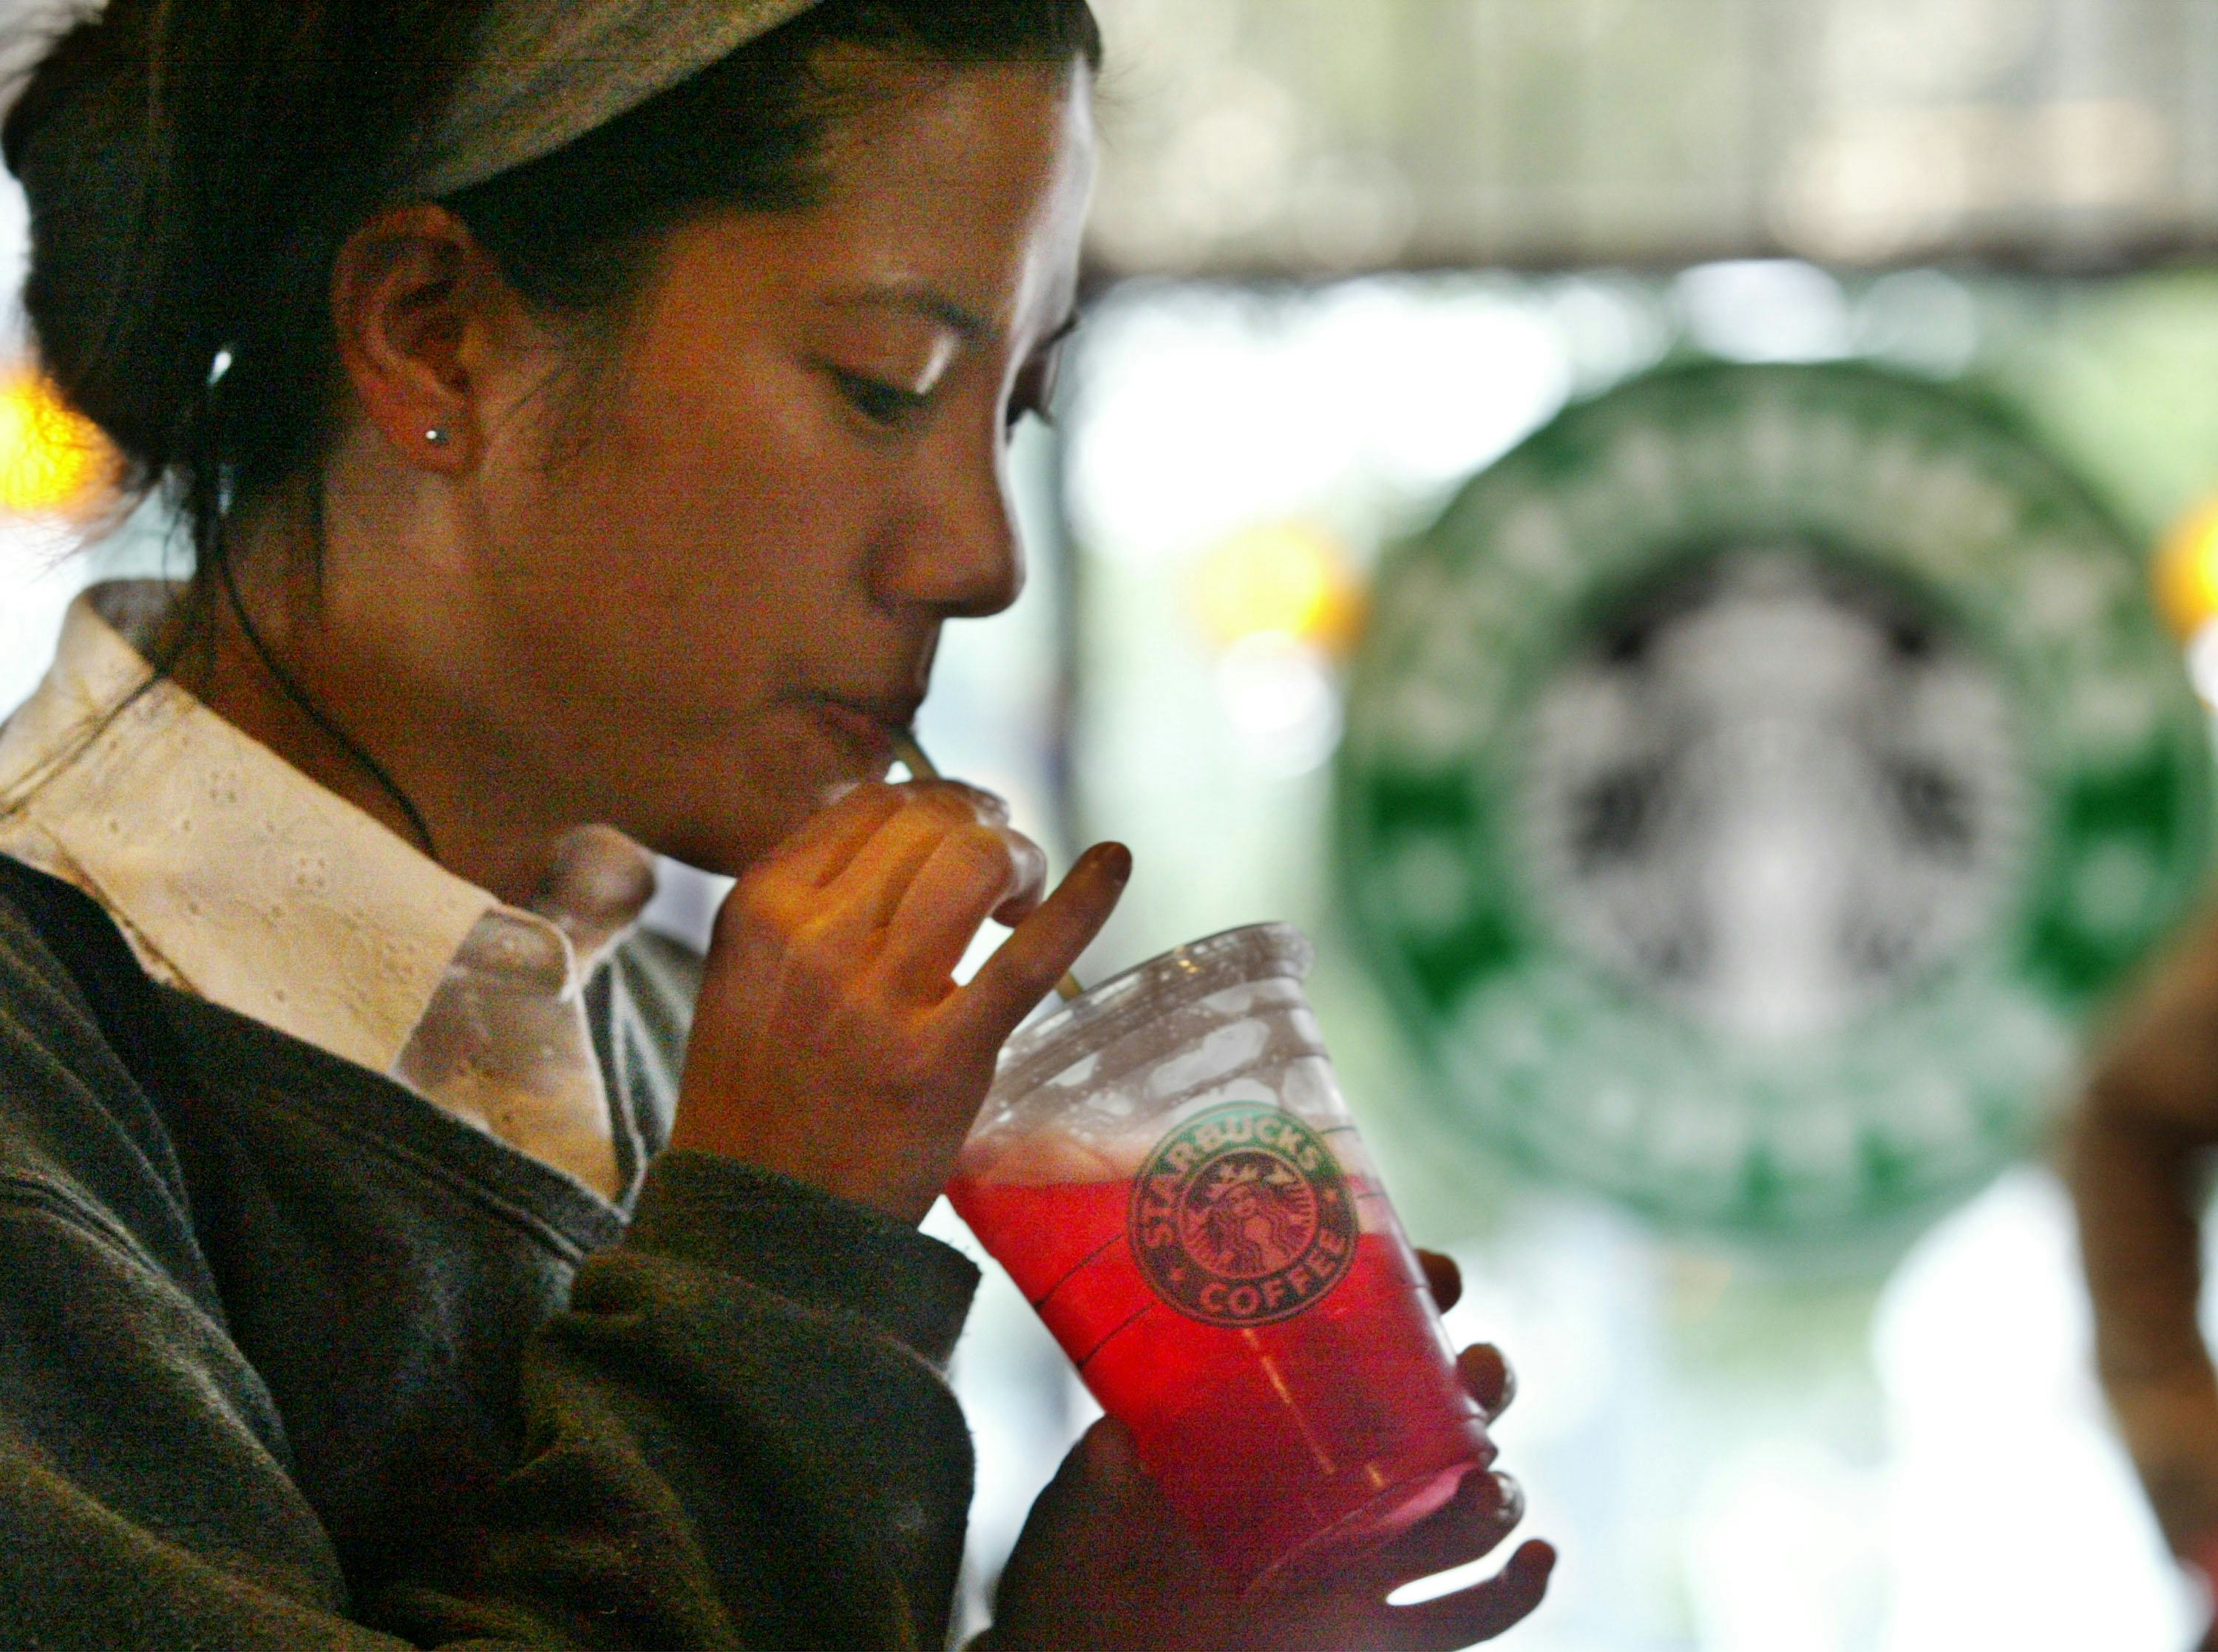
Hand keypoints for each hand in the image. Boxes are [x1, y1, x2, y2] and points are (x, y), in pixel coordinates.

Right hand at [671, 780, 1128, 1221]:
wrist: (766, 1229)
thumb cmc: (763, 1102)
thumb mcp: (746, 980)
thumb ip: (806, 904)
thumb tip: (899, 830)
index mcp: (760, 909)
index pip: (872, 803)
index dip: (936, 802)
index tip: (964, 825)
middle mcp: (813, 940)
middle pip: (931, 823)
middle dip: (985, 829)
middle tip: (1005, 871)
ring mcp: (877, 999)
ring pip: (976, 861)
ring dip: (1019, 860)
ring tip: (1022, 899)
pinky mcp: (944, 1057)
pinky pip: (1031, 954)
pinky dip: (1084, 898)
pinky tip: (1114, 864)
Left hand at [985, 1251, 1553, 1651]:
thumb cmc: (1082, 1568)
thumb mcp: (1089, 1500)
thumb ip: (1108, 1471)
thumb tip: (1119, 1432)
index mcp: (1279, 1429)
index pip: (1367, 1346)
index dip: (1418, 1300)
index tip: (1442, 1270)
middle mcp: (1338, 1490)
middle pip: (1444, 1421)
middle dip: (1482, 1385)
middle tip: (1477, 1365)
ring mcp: (1362, 1565)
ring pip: (1469, 1515)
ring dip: (1496, 1486)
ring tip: (1484, 1474)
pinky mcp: (1373, 1638)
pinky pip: (1467, 1619)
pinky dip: (1519, 1590)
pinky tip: (1539, 1556)